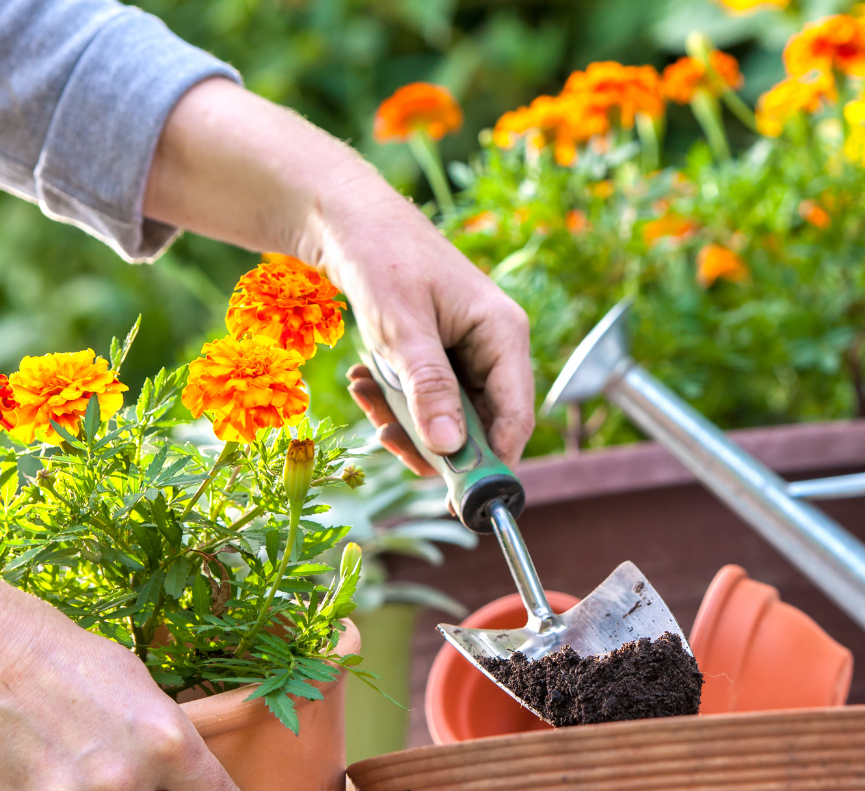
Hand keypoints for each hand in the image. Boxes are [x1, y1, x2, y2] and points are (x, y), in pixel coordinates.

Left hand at [143, 78, 535, 471]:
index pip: (516, 416)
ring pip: (449, 416)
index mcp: (504, 333)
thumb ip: (430, 388)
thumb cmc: (381, 259)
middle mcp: (496, 347)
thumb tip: (452, 448)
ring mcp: (469, 352)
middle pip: (481, 424)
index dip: (490, 461)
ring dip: (405, 419)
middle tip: (385, 438)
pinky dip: (395, 400)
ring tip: (366, 394)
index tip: (455, 497)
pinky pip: (427, 398)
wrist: (348, 219)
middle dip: (432, 439)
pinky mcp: (443, 355)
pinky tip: (366, 380)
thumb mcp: (402, 330)